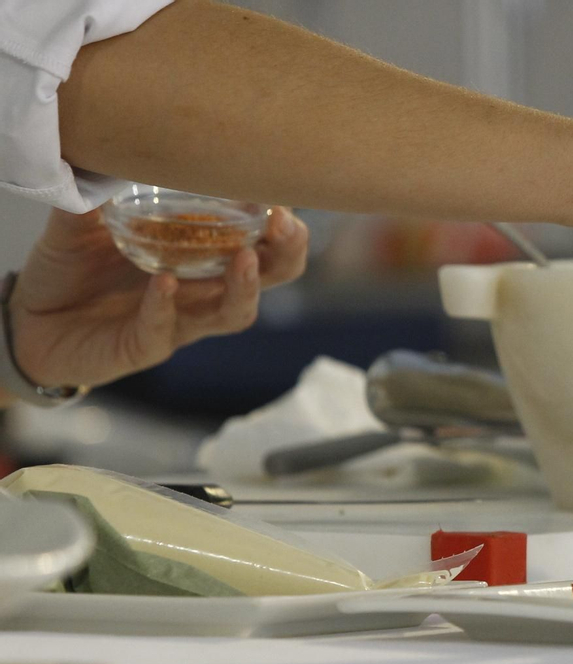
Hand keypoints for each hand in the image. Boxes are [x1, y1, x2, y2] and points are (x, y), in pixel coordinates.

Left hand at [5, 206, 309, 394]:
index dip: (280, 223)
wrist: (28, 320)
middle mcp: (200, 290)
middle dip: (287, 253)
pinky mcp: (144, 346)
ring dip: (245, 288)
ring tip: (246, 258)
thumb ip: (96, 191)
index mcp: (198, 255)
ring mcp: (178, 321)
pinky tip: (163, 282)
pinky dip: (166, 305)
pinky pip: (163, 330)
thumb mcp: (81, 220)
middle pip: (270, 278)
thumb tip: (104, 152)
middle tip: (284, 225)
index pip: (259, 240)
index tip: (282, 194)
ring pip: (233, 314)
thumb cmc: (69, 271)